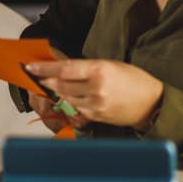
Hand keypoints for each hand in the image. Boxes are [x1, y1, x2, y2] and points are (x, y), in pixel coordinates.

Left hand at [25, 59, 163, 129]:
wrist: (151, 101)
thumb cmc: (132, 79)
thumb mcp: (108, 64)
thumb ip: (84, 68)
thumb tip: (60, 68)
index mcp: (99, 69)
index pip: (64, 69)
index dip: (44, 68)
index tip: (31, 67)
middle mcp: (96, 88)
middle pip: (61, 85)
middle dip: (46, 81)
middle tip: (37, 76)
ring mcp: (96, 104)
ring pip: (66, 98)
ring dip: (56, 92)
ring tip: (53, 85)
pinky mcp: (96, 116)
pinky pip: (76, 109)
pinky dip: (70, 102)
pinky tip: (71, 96)